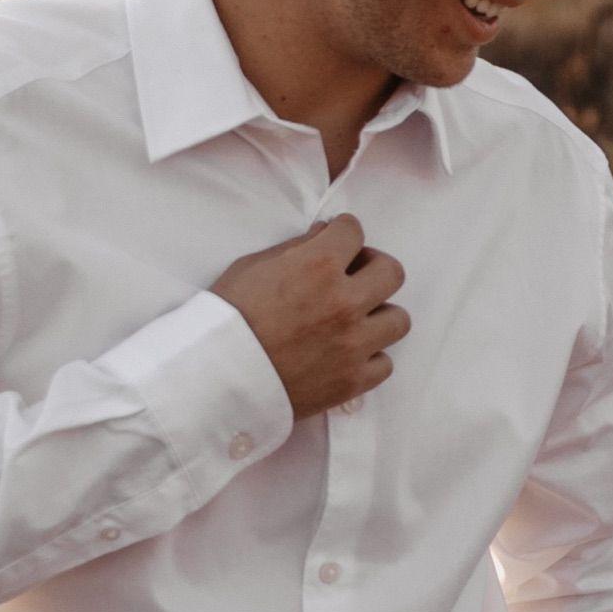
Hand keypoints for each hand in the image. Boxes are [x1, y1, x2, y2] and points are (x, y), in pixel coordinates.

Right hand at [223, 213, 408, 415]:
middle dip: (372, 268)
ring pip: (398, 319)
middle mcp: (345, 302)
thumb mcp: (252, 267)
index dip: (343, 233)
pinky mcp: (352, 381)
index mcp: (319, 266)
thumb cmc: (227, 318)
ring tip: (354, 320)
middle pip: (392, 272)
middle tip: (352, 277)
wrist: (214, 379)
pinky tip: (348, 354)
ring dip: (378, 315)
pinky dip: (370, 358)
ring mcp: (353, 344)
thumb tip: (323, 235)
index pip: (355, 231)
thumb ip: (295, 248)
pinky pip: (385, 364)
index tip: (337, 241)